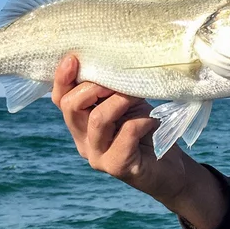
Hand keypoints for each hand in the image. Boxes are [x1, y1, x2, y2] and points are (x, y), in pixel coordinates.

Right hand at [51, 55, 227, 228]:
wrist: (169, 169)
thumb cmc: (146, 129)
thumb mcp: (127, 103)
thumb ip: (112, 88)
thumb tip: (108, 59)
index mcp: (80, 124)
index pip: (60, 99)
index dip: (63, 79)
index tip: (74, 58)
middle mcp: (82, 141)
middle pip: (71, 107)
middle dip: (94, 86)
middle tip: (118, 81)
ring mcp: (98, 156)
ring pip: (97, 120)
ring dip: (120, 100)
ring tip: (137, 97)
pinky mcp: (117, 166)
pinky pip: (126, 134)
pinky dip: (142, 121)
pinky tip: (153, 120)